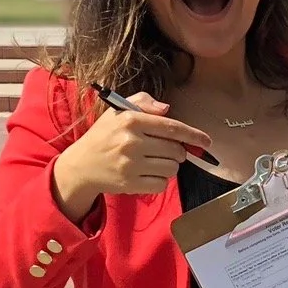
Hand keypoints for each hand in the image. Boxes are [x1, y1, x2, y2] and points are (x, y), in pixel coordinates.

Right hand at [50, 94, 212, 222]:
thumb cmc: (104, 137)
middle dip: (177, 152)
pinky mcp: (131, 183)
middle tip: (163, 151)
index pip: (172, 127)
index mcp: (130, 120)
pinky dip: (159, 181)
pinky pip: (162, 184)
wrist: (80, 165)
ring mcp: (131, 164)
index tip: (206, 141)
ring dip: (168, 167)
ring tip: (151, 162)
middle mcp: (131, 141)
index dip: (194, 135)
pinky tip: (145, 174)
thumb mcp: (118, 112)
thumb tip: (167, 109)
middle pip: (177, 150)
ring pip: (172, 169)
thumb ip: (143, 102)